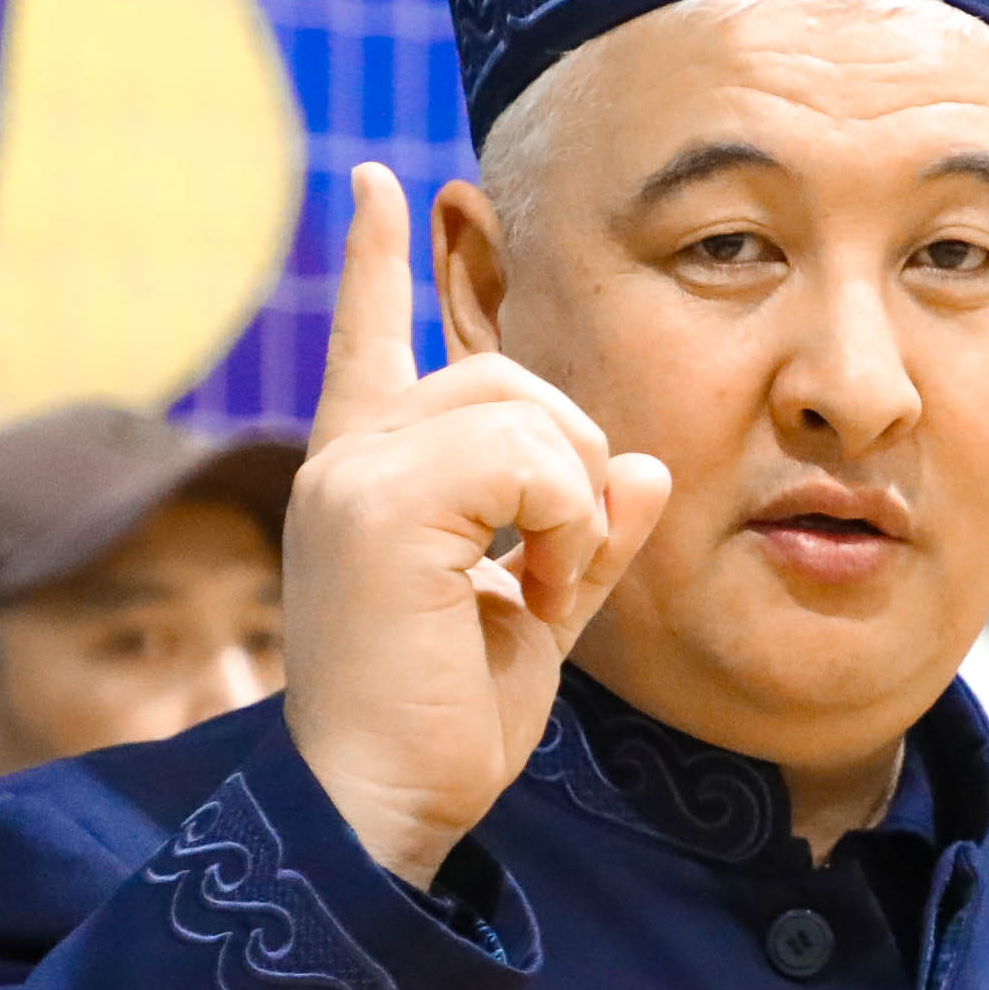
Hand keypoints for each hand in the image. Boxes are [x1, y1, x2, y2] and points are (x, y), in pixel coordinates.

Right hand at [283, 164, 671, 884]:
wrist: (387, 803)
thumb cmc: (448, 723)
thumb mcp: (539, 615)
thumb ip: (587, 535)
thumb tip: (641, 465)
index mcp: (370, 475)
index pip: (367, 339)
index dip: (370, 261)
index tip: (377, 185)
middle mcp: (348, 457)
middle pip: (508, 373)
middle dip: (570, 467)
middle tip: (555, 575)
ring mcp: (353, 472)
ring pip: (525, 408)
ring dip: (570, 504)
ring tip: (541, 590)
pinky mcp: (378, 502)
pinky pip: (527, 458)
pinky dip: (563, 525)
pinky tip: (536, 592)